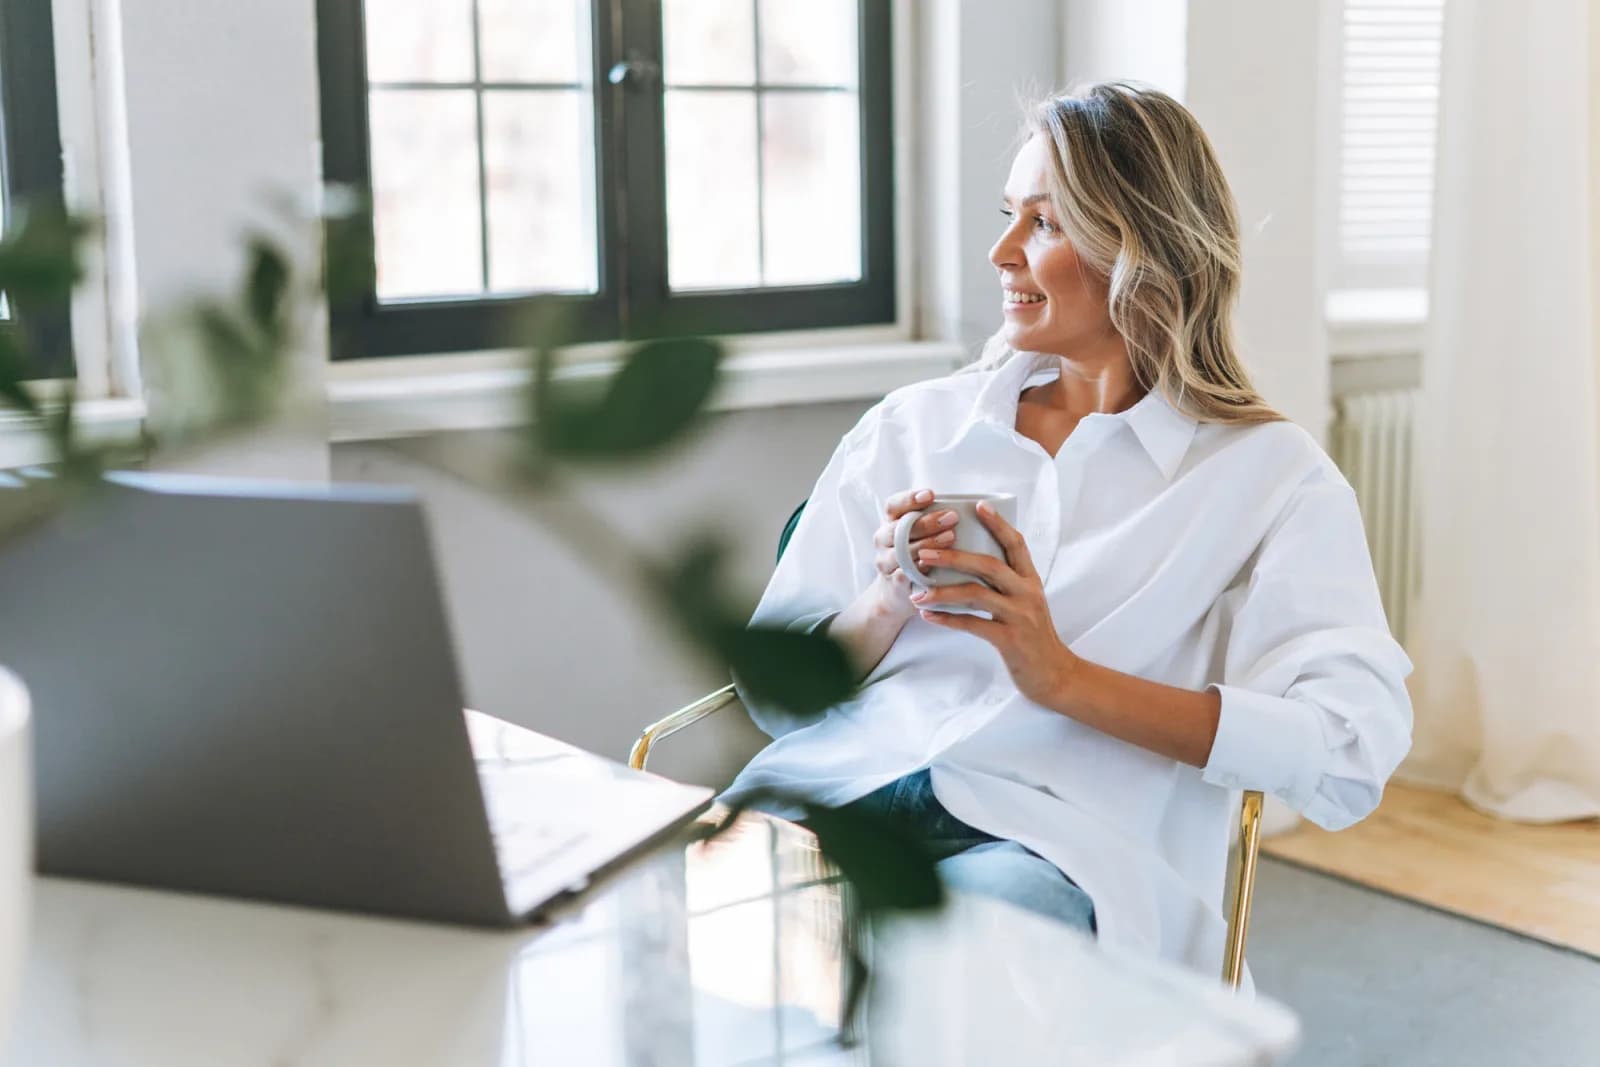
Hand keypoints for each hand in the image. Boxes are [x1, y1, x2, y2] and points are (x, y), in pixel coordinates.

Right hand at [871, 488, 959, 618]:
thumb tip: (974, 504)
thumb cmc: (917, 554)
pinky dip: (919, 569)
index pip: (894, 506)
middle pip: (899, 528)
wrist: (897, 592)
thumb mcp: (920, 533)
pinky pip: (904, 575)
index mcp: (890, 522)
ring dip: (927, 544)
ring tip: (951, 538)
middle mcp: (883, 540)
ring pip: (902, 551)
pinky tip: (935, 565)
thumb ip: (934, 519)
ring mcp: (886, 562)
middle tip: (952, 517)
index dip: (910, 499)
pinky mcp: (894, 583)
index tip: (931, 495)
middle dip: (926, 522)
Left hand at [908, 500, 1081, 706]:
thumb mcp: (1029, 603)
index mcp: (1031, 581)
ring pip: (976, 595)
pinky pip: (972, 624)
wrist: (1054, 675)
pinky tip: (927, 615)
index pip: (1016, 544)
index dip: (999, 523)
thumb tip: (976, 562)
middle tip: (924, 553)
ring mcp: (1019, 616)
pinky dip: (946, 619)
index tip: (979, 506)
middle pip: (989, 565)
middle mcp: (1027, 594)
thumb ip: (1009, 584)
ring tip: (917, 592)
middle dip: (953, 556)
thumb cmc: (1034, 637)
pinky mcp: (1009, 639)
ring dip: (942, 592)